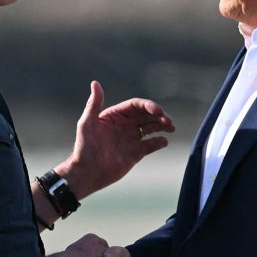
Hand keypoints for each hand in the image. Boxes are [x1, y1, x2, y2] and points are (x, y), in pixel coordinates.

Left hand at [56, 81, 173, 197]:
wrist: (88, 173)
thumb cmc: (84, 147)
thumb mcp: (87, 123)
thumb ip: (93, 104)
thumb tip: (95, 83)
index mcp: (116, 115)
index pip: (136, 105)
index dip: (149, 106)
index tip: (158, 111)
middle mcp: (126, 125)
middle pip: (147, 115)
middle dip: (159, 115)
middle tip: (169, 120)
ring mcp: (132, 138)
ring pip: (152, 128)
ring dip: (163, 126)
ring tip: (171, 128)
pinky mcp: (136, 152)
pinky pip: (151, 145)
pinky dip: (159, 142)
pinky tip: (163, 141)